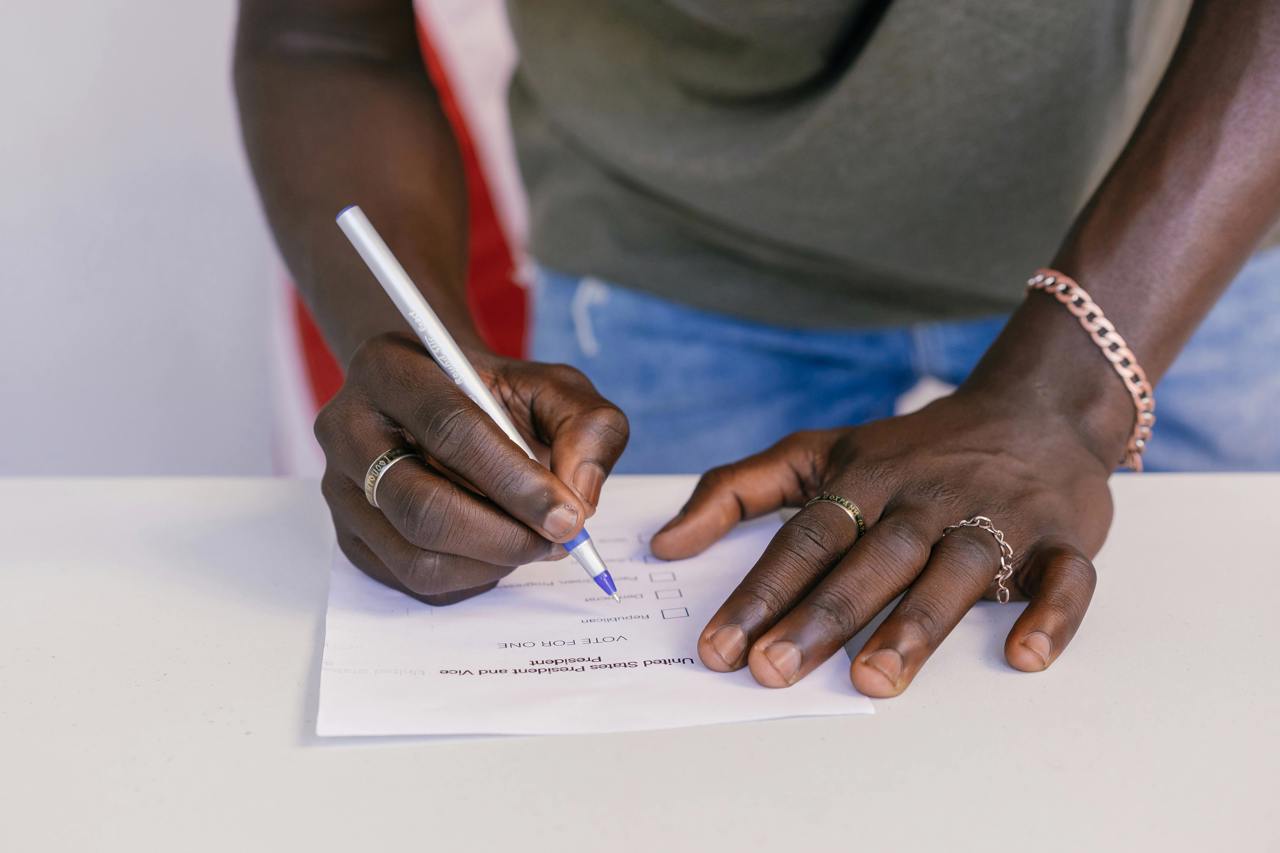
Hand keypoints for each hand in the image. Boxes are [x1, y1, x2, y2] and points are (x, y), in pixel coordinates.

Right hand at [316, 332, 627, 604]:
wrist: (440, 399)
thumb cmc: (497, 395)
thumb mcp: (555, 388)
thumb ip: (586, 428)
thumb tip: (579, 498)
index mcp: (390, 369)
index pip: (450, 429)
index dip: (515, 481)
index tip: (569, 516)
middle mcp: (348, 429)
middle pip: (421, 505)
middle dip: (504, 536)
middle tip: (558, 540)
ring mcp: (340, 488)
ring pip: (415, 555)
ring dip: (491, 563)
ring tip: (532, 541)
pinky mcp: (349, 536)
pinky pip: (411, 580)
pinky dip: (470, 577)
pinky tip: (498, 549)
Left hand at [650, 389, 1114, 695]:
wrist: (1033, 407)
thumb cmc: (910, 448)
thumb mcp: (818, 451)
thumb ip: (737, 490)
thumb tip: (664, 544)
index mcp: (865, 481)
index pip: (804, 539)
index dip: (760, 592)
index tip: (719, 647)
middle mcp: (925, 499)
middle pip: (869, 560)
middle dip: (820, 617)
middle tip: (774, 671)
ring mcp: (996, 518)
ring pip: (954, 572)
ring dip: (915, 624)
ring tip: (872, 679)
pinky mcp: (1062, 538)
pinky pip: (1064, 578)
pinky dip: (1049, 614)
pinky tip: (1023, 655)